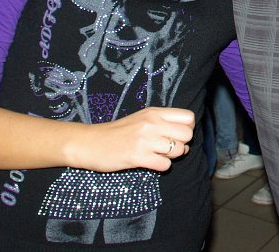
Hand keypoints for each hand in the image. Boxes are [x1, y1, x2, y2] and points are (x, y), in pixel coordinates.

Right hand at [69, 106, 195, 172]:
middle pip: (187, 134)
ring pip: (178, 150)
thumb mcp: (141, 119)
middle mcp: (151, 123)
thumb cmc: (118, 132)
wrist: (90, 143)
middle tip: (169, 148)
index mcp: (154, 112)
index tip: (176, 135)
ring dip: (172, 156)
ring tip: (158, 155)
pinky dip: (161, 167)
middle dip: (182, 144)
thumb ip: (162, 122)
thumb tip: (186, 136)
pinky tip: (151, 163)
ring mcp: (145, 140)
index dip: (187, 128)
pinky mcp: (138, 157)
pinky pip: (165, 165)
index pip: (188, 117)